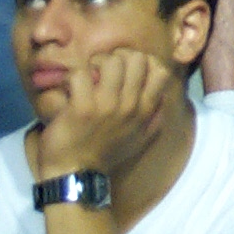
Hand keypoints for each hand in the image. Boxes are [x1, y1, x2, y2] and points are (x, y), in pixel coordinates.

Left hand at [35, 49, 170, 178]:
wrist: (76, 176)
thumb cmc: (107, 156)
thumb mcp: (141, 139)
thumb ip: (155, 117)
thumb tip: (163, 97)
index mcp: (146, 110)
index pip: (160, 70)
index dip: (145, 62)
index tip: (129, 70)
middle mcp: (130, 105)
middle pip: (136, 58)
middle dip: (119, 57)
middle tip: (105, 69)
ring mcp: (106, 105)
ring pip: (110, 61)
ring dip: (96, 63)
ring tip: (88, 76)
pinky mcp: (81, 108)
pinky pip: (80, 75)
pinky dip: (73, 77)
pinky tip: (70, 88)